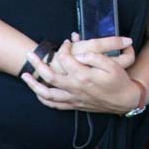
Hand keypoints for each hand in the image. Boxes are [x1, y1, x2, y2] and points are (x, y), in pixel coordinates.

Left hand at [21, 38, 140, 114]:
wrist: (124, 101)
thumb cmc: (119, 81)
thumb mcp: (113, 65)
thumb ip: (96, 57)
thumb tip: (82, 53)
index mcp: (84, 76)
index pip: (66, 59)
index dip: (64, 49)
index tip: (66, 43)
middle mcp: (75, 88)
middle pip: (50, 76)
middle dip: (38, 64)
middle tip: (29, 54)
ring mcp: (73, 98)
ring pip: (47, 93)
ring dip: (34, 85)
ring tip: (25, 76)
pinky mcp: (74, 105)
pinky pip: (54, 104)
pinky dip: (43, 99)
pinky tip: (37, 93)